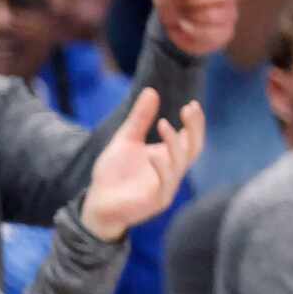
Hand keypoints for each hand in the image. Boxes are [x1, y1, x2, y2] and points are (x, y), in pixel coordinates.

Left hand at [81, 89, 204, 239]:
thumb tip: (151, 91)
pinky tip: (153, 155)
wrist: (97, 203)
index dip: (195, 123)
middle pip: (193, 149)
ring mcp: (166, 187)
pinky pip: (164, 184)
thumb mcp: (125, 140)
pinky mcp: (155, 201)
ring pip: (179, 164)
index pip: (191, 138)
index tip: (192, 104)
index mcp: (168, 157)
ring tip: (163, 124)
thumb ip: (139, 118)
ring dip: (174, 144)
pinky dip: (161, 169)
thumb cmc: (114, 172)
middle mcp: (172, 172)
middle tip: (188, 110)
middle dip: (194, 129)